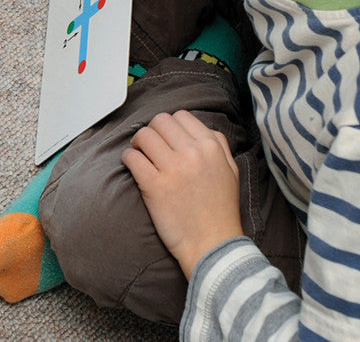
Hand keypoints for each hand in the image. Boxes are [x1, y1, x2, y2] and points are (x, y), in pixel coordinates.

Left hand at [122, 111, 244, 277]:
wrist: (213, 244)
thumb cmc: (221, 210)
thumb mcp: (230, 171)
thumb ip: (219, 145)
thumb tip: (202, 129)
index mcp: (211, 147)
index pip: (181, 116)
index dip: (170, 126)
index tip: (166, 139)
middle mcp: (192, 153)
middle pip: (160, 121)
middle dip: (152, 131)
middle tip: (149, 146)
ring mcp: (173, 169)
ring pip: (144, 135)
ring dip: (138, 144)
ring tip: (140, 155)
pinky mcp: (154, 186)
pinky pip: (132, 157)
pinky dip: (128, 159)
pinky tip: (134, 168)